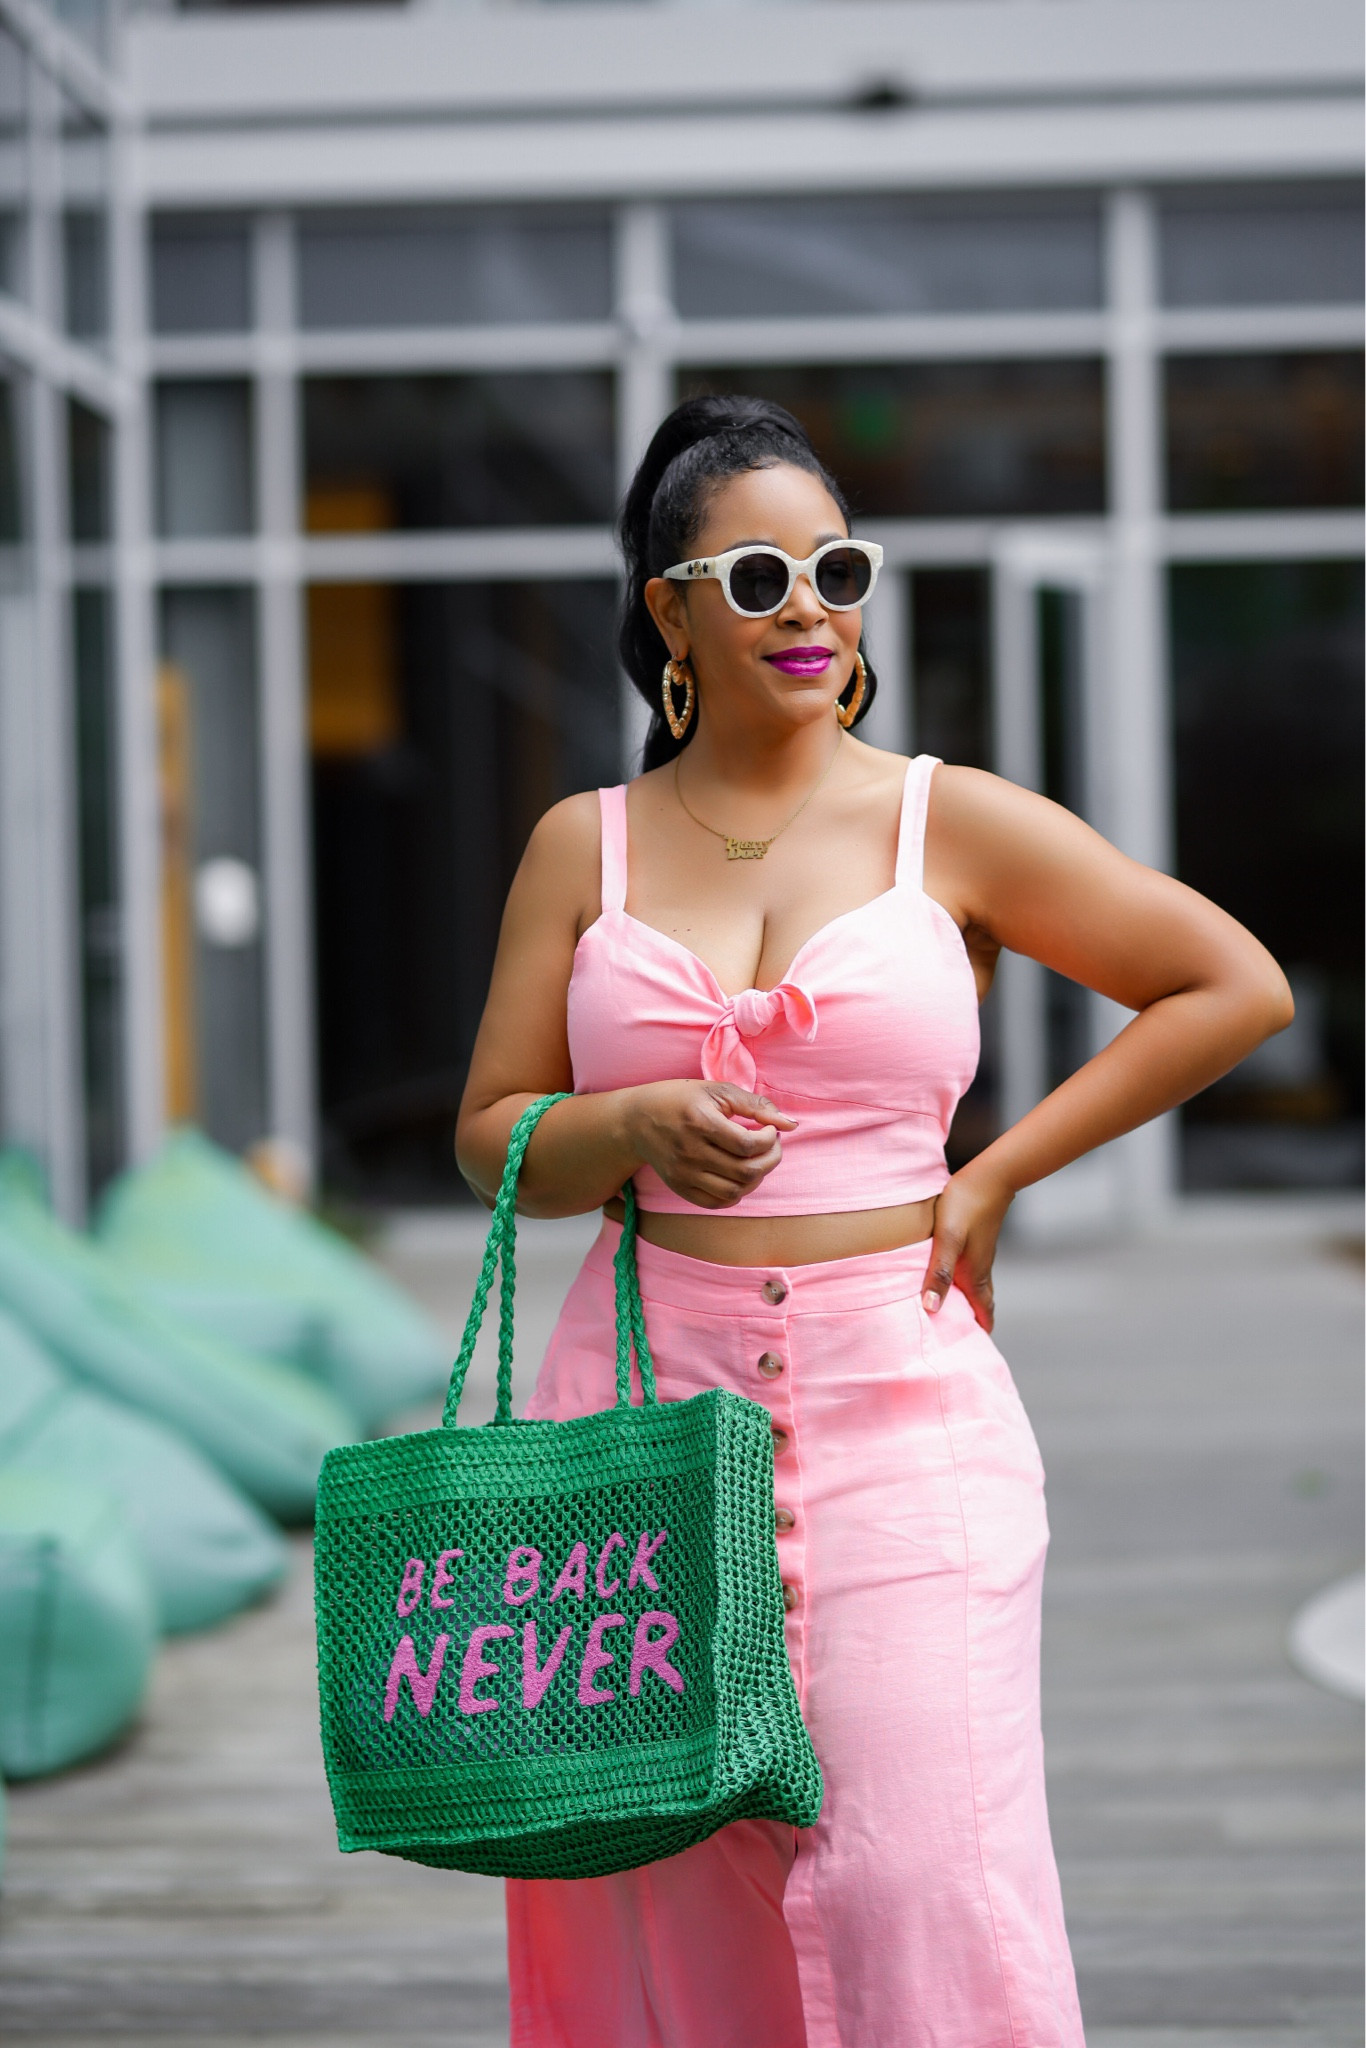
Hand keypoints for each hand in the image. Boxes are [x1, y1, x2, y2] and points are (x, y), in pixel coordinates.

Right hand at [626, 1081, 796, 1209]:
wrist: (636, 1120)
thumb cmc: (680, 1099)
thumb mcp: (717, 1091)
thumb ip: (756, 1105)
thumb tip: (792, 1123)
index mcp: (700, 1122)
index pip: (748, 1145)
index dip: (770, 1139)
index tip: (769, 1129)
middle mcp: (690, 1152)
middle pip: (746, 1171)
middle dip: (771, 1159)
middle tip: (770, 1145)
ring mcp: (684, 1174)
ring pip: (735, 1191)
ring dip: (756, 1178)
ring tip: (756, 1159)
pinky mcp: (680, 1188)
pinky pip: (718, 1202)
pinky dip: (736, 1192)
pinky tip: (738, 1174)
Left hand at [921, 1163, 1014, 1333]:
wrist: (989, 1176)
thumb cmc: (966, 1206)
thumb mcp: (948, 1240)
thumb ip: (939, 1272)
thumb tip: (932, 1308)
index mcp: (975, 1276)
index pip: (983, 1314)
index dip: (978, 1334)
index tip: (968, 1353)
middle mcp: (981, 1270)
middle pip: (981, 1305)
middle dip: (971, 1324)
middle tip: (955, 1341)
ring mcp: (980, 1256)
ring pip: (976, 1289)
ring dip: (966, 1304)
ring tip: (947, 1317)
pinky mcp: (975, 1243)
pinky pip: (970, 1273)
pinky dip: (961, 1285)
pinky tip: (946, 1280)